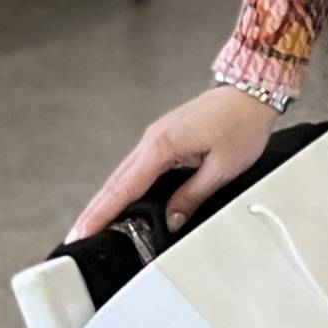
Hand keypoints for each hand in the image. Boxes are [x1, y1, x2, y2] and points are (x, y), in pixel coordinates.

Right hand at [69, 83, 276, 240]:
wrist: (249, 91)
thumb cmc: (241, 122)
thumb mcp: (222, 168)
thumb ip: (192, 196)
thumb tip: (172, 221)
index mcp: (162, 145)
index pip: (125, 187)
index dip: (102, 213)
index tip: (84, 231)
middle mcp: (152, 140)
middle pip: (115, 182)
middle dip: (95, 211)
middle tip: (77, 236)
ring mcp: (156, 138)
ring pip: (124, 175)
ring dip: (107, 200)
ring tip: (92, 226)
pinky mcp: (164, 139)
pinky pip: (137, 168)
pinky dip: (124, 187)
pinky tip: (120, 202)